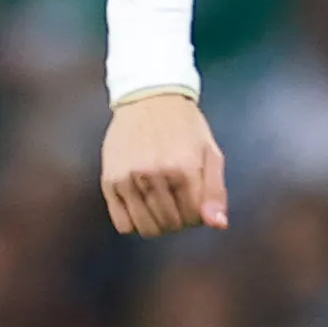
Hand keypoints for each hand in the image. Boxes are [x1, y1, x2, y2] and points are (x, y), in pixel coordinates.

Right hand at [102, 91, 227, 235]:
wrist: (149, 98)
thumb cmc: (184, 126)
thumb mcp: (210, 152)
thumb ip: (216, 191)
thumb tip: (218, 225)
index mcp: (184, 169)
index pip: (193, 218)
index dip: (197, 215)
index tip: (194, 202)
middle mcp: (154, 175)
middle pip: (171, 224)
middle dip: (179, 220)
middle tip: (177, 201)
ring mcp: (128, 179)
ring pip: (147, 228)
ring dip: (158, 224)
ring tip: (161, 204)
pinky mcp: (109, 181)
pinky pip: (122, 223)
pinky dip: (134, 223)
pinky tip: (141, 206)